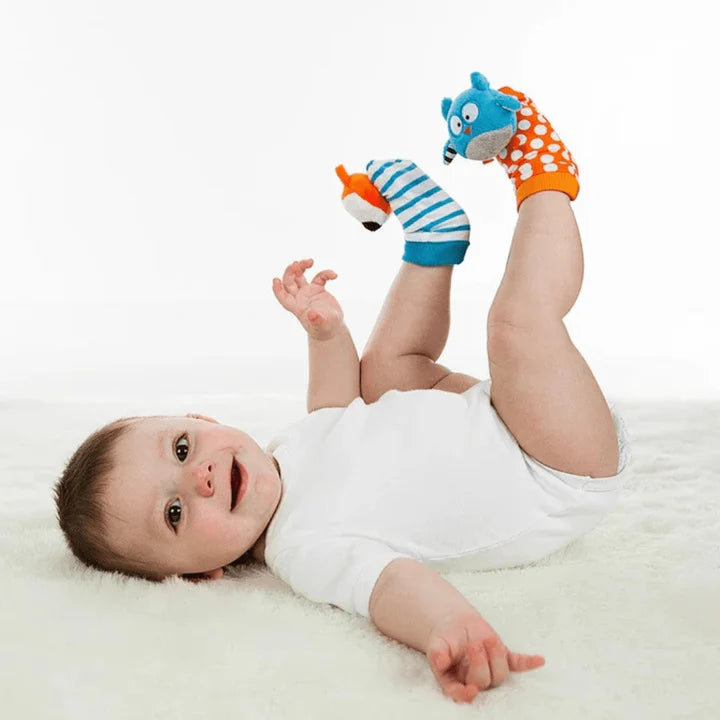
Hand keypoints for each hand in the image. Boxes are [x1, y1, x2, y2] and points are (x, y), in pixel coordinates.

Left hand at [272, 258, 343, 339]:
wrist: (332, 327)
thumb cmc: (324, 329)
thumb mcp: (321, 324)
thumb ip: (316, 319)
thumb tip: (311, 314)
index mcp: (297, 306)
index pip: (283, 297)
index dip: (277, 289)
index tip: (275, 280)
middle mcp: (300, 298)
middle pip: (289, 282)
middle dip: (290, 272)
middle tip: (296, 264)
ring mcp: (308, 292)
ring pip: (300, 276)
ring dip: (302, 267)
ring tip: (310, 261)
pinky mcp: (318, 289)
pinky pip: (319, 277)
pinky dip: (325, 274)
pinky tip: (334, 275)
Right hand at [426, 610, 544, 702]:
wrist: (454, 625)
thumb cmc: (444, 640)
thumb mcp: (436, 644)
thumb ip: (437, 654)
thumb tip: (439, 660)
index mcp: (456, 681)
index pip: (461, 694)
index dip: (466, 695)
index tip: (471, 691)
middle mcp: (474, 680)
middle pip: (483, 682)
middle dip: (481, 664)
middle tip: (474, 645)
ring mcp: (491, 669)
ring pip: (500, 674)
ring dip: (496, 656)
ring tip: (488, 639)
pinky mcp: (502, 657)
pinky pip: (517, 663)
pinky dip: (528, 662)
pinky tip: (539, 660)